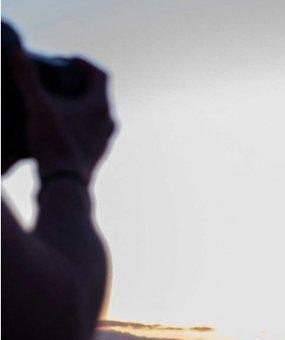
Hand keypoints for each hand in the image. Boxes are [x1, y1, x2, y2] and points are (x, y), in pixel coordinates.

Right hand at [6, 42, 114, 181]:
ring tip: (59, 100)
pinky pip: (91, 131)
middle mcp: (109, 122)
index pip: (100, 74)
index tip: (67, 60)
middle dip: (79, 83)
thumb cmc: (55, 144)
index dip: (83, 63)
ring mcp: (105, 140)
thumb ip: (28, 78)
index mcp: (100, 106)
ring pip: (96, 114)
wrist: (64, 185)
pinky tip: (61, 125)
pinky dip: (79, 122)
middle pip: (98, 94)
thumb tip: (17, 50)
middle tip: (60, 77)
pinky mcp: (97, 153)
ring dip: (80, 104)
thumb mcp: (38, 106)